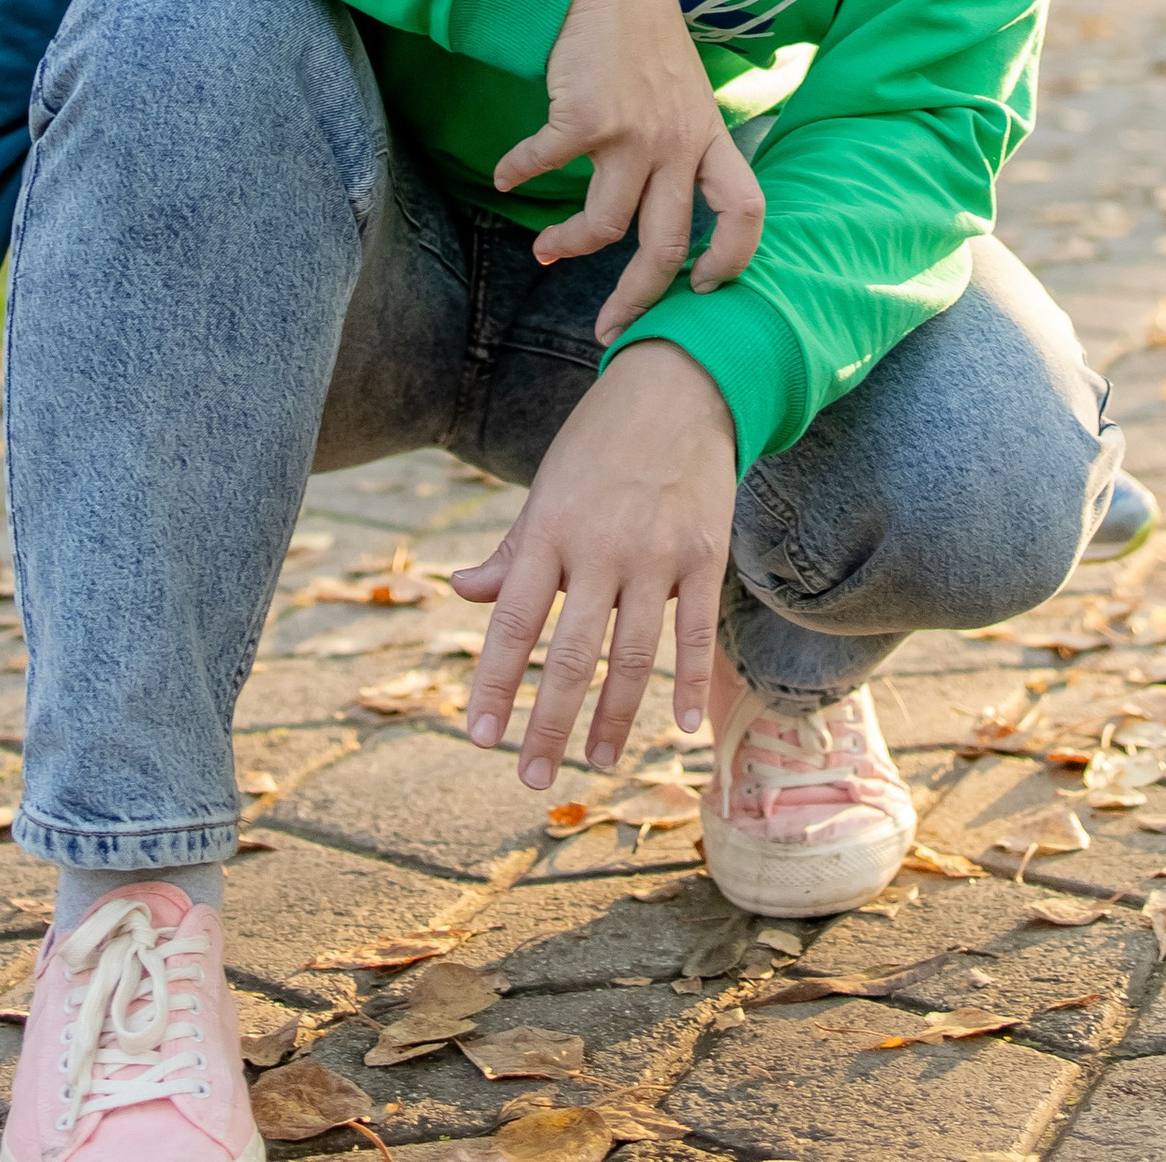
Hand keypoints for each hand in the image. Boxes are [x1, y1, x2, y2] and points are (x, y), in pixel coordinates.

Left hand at [453, 341, 735, 780]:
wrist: (679, 385)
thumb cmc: (600, 443)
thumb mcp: (546, 488)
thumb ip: (511, 550)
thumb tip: (461, 592)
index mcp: (550, 529)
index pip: (511, 620)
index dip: (493, 682)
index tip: (479, 736)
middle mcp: (599, 545)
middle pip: (570, 654)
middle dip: (548, 725)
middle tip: (531, 779)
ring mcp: (656, 552)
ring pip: (632, 656)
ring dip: (611, 719)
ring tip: (595, 764)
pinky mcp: (705, 554)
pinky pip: (697, 632)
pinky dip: (689, 684)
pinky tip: (677, 727)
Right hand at [494, 0, 763, 342]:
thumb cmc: (645, 37)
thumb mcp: (686, 93)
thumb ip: (684, 143)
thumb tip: (663, 201)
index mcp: (708, 137)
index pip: (746, 211)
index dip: (733, 258)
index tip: (704, 289)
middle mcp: (678, 141)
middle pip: (668, 245)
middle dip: (638, 297)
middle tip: (611, 327)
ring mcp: (634, 132)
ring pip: (606, 225)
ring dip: (570, 246)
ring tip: (546, 251)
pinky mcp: (586, 117)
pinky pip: (546, 166)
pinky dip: (519, 176)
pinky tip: (506, 178)